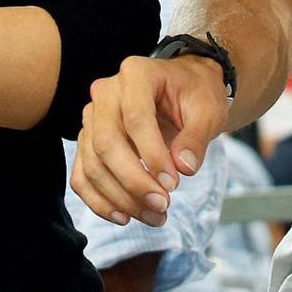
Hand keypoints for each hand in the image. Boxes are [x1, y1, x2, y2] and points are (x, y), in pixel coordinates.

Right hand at [71, 54, 228, 227]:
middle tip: (162, 205)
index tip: (173, 183)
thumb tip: (184, 168)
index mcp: (136, 74)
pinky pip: (82, 175)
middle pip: (106, 142)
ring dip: (120, 197)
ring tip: (154, 216)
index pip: (136, 118)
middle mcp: (106, 93)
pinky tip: (125, 216)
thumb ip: (197, 137)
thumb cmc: (195, 94)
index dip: (153, 155)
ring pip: (93, 163)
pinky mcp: (88, 141)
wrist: (183, 88)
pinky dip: (99, 200)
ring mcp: (93, 117)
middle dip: (133, 181)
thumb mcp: (208, 110)